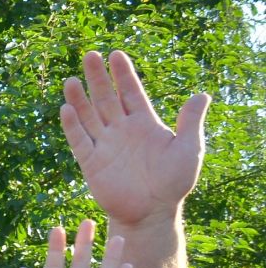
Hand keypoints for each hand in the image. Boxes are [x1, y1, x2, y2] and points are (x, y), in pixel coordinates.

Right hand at [60, 51, 208, 231]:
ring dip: (80, 99)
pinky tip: (66, 109)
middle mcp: (121, 130)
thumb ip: (190, 122)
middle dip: (98, 78)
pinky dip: (72, 126)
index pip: (131, 93)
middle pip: (106, 99)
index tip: (116, 54)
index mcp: (144, 123)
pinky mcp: (92, 163)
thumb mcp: (189, 149)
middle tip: (90, 56)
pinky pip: (80, 141)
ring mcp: (105, 145)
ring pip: (89, 116)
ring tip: (72, 80)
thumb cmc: (174, 182)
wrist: (152, 212)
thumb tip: (201, 94)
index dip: (123, 74)